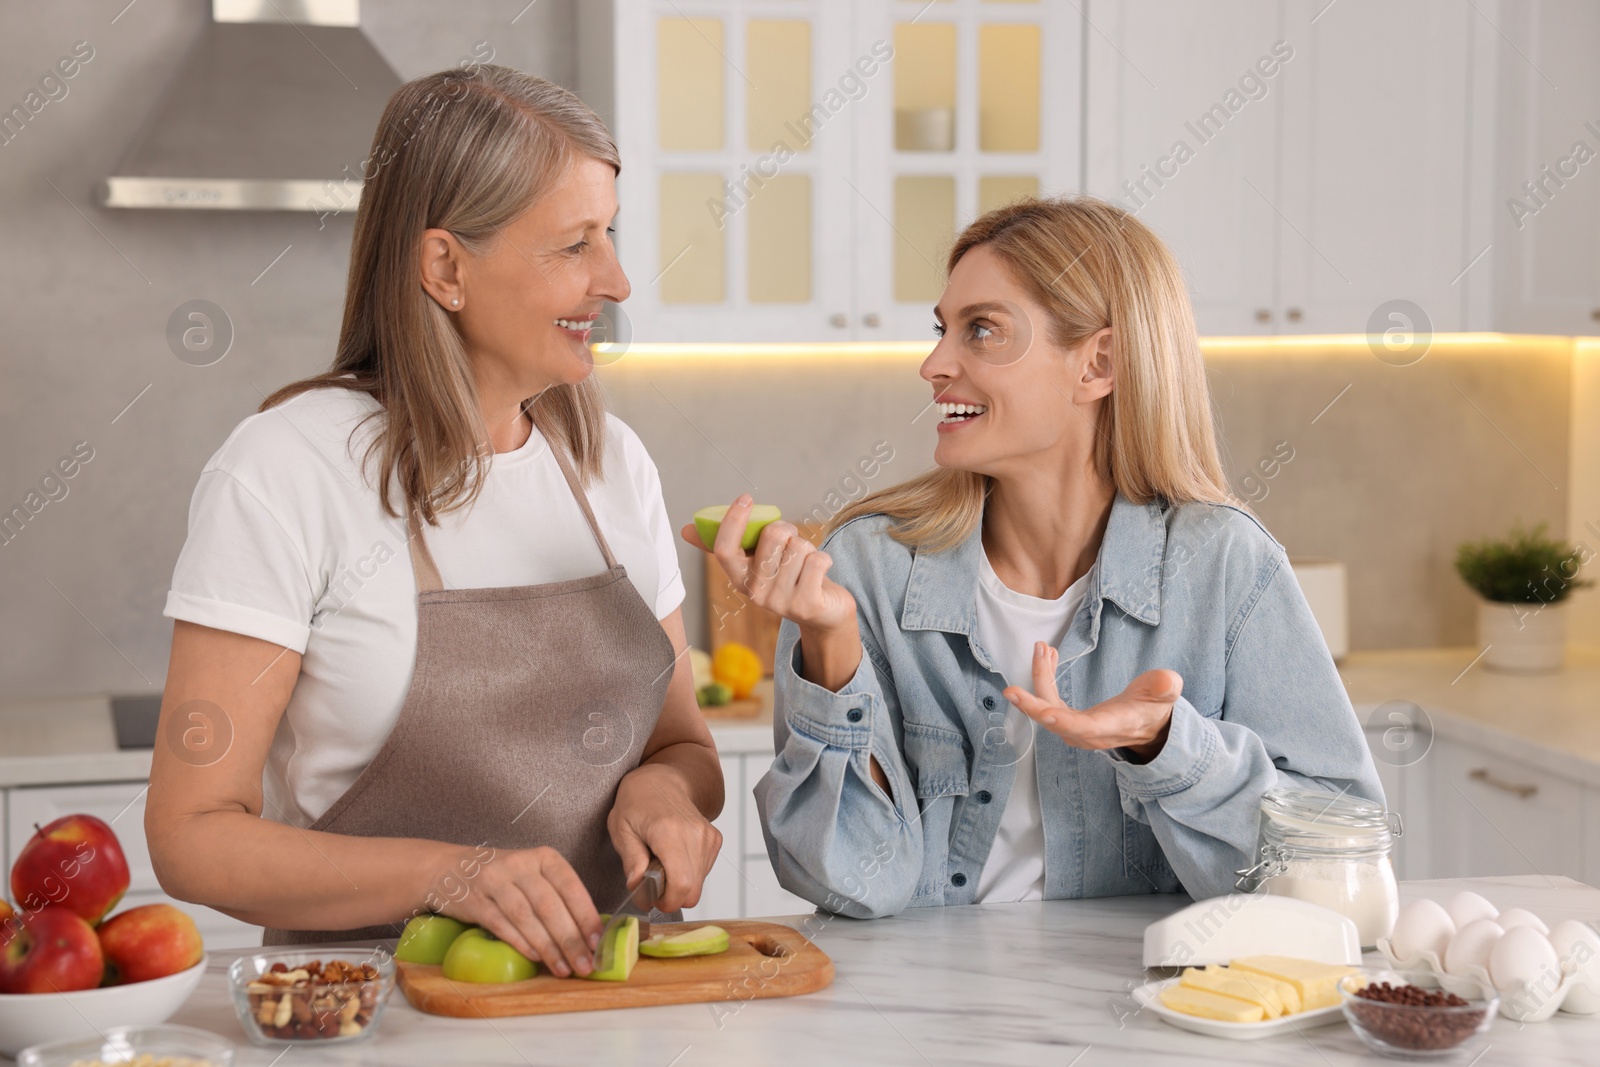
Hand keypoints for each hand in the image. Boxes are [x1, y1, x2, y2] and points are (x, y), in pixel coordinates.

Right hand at [435, 845, 600, 977]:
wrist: (452, 869)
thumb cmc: (506, 879)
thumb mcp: (535, 877)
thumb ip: (559, 898)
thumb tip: (589, 936)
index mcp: (544, 857)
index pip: (571, 888)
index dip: (586, 917)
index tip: (598, 943)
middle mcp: (520, 864)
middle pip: (550, 905)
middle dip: (570, 939)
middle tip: (585, 965)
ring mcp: (495, 880)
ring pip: (527, 917)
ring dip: (548, 947)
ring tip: (564, 968)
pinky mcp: (475, 900)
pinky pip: (502, 925)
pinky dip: (521, 943)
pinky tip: (536, 958)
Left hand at [607, 766, 722, 912]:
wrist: (662, 779)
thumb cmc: (636, 801)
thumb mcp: (621, 828)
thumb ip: (631, 860)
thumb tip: (637, 887)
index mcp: (669, 831)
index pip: (681, 883)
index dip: (667, 901)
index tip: (651, 898)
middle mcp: (695, 834)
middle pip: (693, 890)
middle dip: (671, 896)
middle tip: (652, 883)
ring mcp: (708, 836)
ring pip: (699, 884)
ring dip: (679, 884)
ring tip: (660, 864)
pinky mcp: (715, 839)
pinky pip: (703, 872)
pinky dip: (688, 873)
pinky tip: (673, 857)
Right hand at [680, 494, 855, 632]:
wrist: (823, 614)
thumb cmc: (788, 579)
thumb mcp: (756, 562)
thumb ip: (726, 545)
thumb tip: (687, 530)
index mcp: (739, 578)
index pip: (724, 549)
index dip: (733, 520)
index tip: (746, 498)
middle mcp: (755, 593)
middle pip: (772, 535)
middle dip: (789, 530)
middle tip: (792, 545)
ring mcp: (781, 601)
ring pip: (799, 545)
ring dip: (808, 548)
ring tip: (805, 565)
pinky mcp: (807, 605)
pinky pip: (817, 560)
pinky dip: (823, 559)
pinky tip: (819, 572)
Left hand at [1004, 644, 1181, 762]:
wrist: (1151, 727)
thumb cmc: (1156, 708)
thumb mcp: (1166, 694)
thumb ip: (1165, 687)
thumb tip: (1167, 681)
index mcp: (1111, 725)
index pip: (1083, 727)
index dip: (1062, 721)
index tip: (1044, 712)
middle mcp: (1088, 733)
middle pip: (1054, 722)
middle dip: (1032, 704)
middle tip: (1011, 689)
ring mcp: (1077, 729)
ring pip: (1048, 708)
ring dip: (1040, 679)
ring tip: (1042, 649)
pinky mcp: (1071, 721)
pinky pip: (1050, 702)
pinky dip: (1045, 680)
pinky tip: (1048, 656)